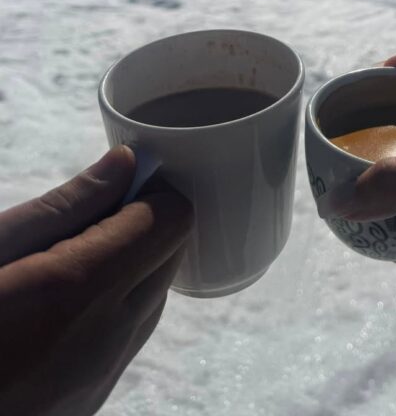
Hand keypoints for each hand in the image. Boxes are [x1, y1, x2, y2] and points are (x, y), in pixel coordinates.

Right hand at [0, 146, 192, 415]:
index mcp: (80, 291)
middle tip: (86, 220)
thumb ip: (66, 206)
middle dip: (145, 225)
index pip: (172, 220)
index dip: (150, 191)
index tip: (119, 183)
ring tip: (68, 260)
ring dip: (132, 266)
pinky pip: (129, 337)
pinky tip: (63, 305)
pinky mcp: (89, 400)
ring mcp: (100, 378)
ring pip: (154, 297)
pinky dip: (114, 308)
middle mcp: (106, 339)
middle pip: (171, 256)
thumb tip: (126, 164)